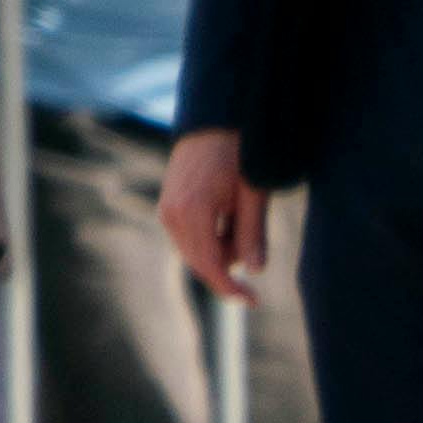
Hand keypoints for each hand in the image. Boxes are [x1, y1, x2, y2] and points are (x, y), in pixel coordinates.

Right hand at [168, 125, 272, 301]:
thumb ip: (253, 234)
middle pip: (199, 262)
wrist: (215, 122)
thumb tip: (255, 272)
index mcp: (192, 211)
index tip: (254, 301)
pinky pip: (189, 236)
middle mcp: (171, 214)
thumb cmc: (239, 154)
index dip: (231, 287)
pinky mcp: (168, 205)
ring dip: (221, 251)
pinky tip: (229, 220)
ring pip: (194, 251)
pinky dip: (211, 239)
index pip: (209, 264)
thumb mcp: (254, 194)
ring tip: (243, 222)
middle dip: (228, 268)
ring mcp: (166, 209)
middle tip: (256, 253)